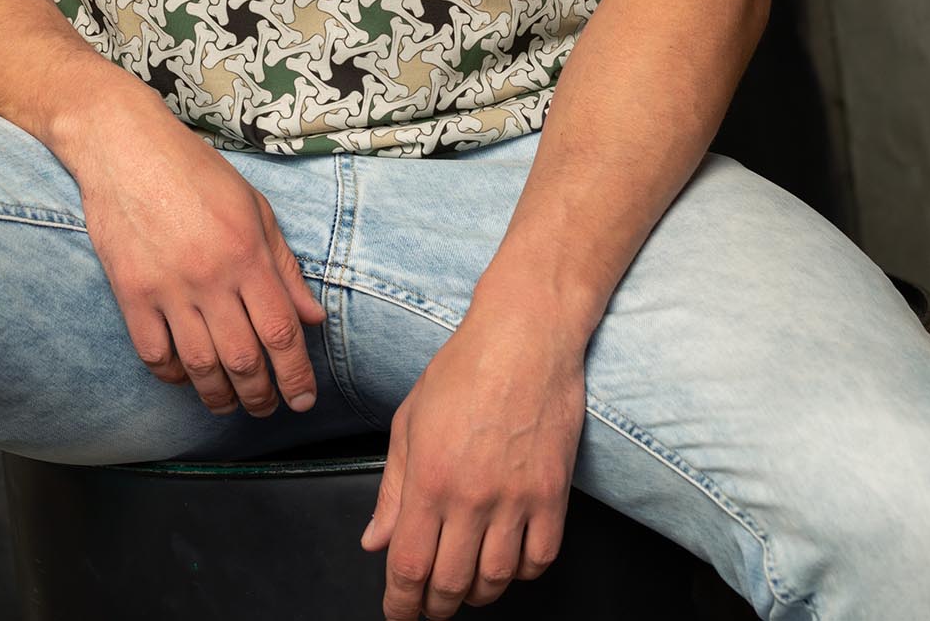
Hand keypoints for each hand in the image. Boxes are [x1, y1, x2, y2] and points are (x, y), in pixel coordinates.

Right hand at [71, 89, 327, 419]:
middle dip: (261, 396)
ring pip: (200, 366)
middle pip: (244, 360)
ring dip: (220, 397)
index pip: (281, 332)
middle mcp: (210, 275)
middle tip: (268, 408)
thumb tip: (312, 318)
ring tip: (230, 405)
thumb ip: (284, 265)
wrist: (125, 145)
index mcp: (247, 252)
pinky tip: (186, 378)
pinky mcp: (130, 292)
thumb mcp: (254, 206)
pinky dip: (173, 376)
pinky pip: (154, 355)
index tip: (304, 400)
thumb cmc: (195, 170)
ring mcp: (167, 287)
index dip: (297, 375)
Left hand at [359, 304, 586, 618]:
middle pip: (451, 583)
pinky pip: (540, 558)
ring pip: (497, 579)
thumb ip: (393, 487)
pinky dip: (522, 572)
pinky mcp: (553, 493)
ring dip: (477, 593)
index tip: (398, 613)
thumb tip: (375, 540)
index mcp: (430, 475)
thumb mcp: (410, 420)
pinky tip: (507, 560)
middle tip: (429, 604)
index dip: (401, 602)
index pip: (409, 565)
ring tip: (466, 584)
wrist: (525, 336)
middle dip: (435, 605)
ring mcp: (517, 496)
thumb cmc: (464, 368)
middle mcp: (472, 494)